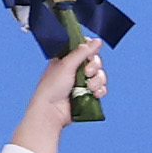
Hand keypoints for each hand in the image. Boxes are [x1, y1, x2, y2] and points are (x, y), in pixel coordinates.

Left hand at [15, 38, 99, 152]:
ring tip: (89, 87)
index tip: (90, 53)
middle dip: (94, 66)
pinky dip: (99, 90)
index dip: (90, 49)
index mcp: (66, 59)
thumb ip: (82, 51)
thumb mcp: (66, 64)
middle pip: (94, 61)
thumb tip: (97, 40)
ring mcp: (81, 83)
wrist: (51, 111)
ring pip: (99, 75)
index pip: (83, 48)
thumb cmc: (52, 87)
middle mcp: (74, 70)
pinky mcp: (86, 95)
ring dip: (97, 80)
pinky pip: (100, 89)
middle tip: (87, 72)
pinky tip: (94, 94)